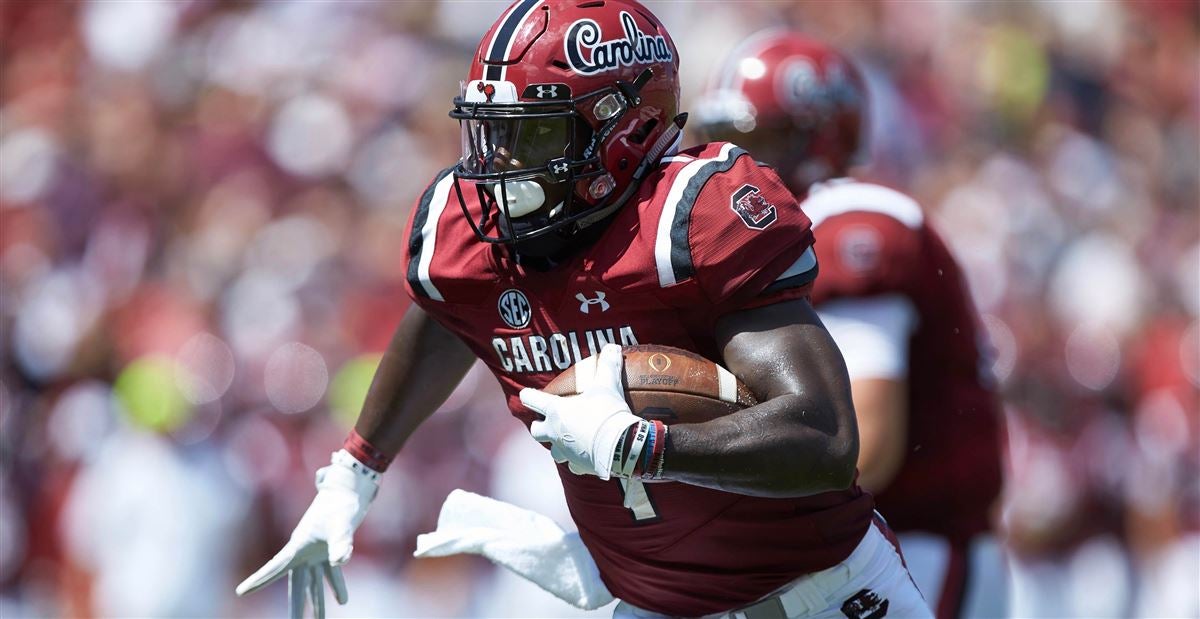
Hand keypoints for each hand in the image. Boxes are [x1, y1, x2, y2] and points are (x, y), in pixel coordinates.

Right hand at [236, 450, 379, 617]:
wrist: (348, 488)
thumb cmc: (341, 503)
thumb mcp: (342, 524)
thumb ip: (341, 543)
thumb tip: (341, 562)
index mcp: (298, 546)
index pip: (275, 567)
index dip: (258, 580)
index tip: (241, 591)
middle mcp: (304, 552)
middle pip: (297, 585)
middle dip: (296, 607)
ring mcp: (316, 552)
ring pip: (313, 582)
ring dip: (318, 602)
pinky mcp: (329, 549)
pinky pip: (330, 572)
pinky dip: (336, 586)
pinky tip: (342, 601)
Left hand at [521, 344, 642, 479]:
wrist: (621, 446)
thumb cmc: (608, 413)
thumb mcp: (608, 386)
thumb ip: (608, 366)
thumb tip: (613, 346)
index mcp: (556, 411)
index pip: (531, 399)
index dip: (528, 395)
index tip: (527, 394)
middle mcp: (555, 432)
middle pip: (535, 431)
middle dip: (540, 426)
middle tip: (551, 421)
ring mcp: (565, 451)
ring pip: (554, 451)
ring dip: (560, 445)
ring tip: (572, 439)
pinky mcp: (578, 466)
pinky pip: (574, 465)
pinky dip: (579, 461)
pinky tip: (589, 455)